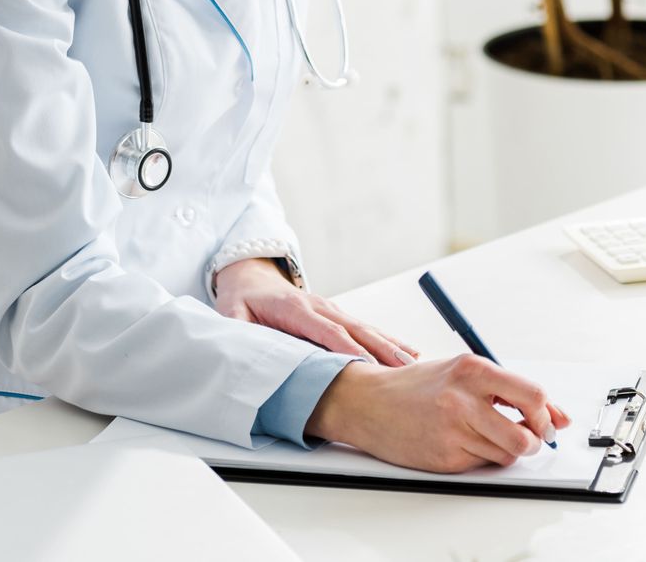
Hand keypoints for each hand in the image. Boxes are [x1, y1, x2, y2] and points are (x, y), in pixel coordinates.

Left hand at [214, 258, 417, 366]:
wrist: (252, 278)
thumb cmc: (242, 300)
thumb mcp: (231, 314)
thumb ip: (237, 331)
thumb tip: (241, 351)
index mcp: (294, 308)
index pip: (325, 330)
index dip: (345, 347)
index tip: (364, 364)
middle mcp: (320, 306)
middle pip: (355, 330)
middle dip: (381, 349)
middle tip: (403, 368)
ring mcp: (333, 310)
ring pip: (367, 329)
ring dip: (391, 346)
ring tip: (415, 363)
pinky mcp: (339, 316)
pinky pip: (367, 330)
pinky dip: (389, 341)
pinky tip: (410, 353)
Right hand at [306, 354, 571, 472]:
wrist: (368, 403)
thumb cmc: (417, 387)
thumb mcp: (463, 374)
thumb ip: (510, 391)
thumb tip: (558, 416)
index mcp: (473, 370)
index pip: (532, 395)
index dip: (547, 415)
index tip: (547, 423)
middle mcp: (463, 399)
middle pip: (525, 436)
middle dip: (533, 442)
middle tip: (526, 438)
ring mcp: (453, 430)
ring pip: (507, 455)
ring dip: (505, 451)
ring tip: (486, 436)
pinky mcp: (444, 457)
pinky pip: (482, 465)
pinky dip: (480, 458)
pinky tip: (461, 442)